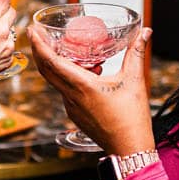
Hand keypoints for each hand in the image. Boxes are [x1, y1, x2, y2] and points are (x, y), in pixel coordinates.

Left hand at [29, 25, 154, 154]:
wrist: (129, 149)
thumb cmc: (131, 119)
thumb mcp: (135, 80)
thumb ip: (136, 52)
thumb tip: (145, 32)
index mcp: (82, 86)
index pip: (51, 62)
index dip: (39, 45)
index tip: (33, 30)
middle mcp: (71, 97)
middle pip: (46, 70)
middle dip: (39, 50)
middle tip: (39, 33)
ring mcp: (71, 107)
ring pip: (55, 80)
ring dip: (56, 63)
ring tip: (71, 50)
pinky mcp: (75, 114)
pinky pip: (65, 90)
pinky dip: (68, 77)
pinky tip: (86, 71)